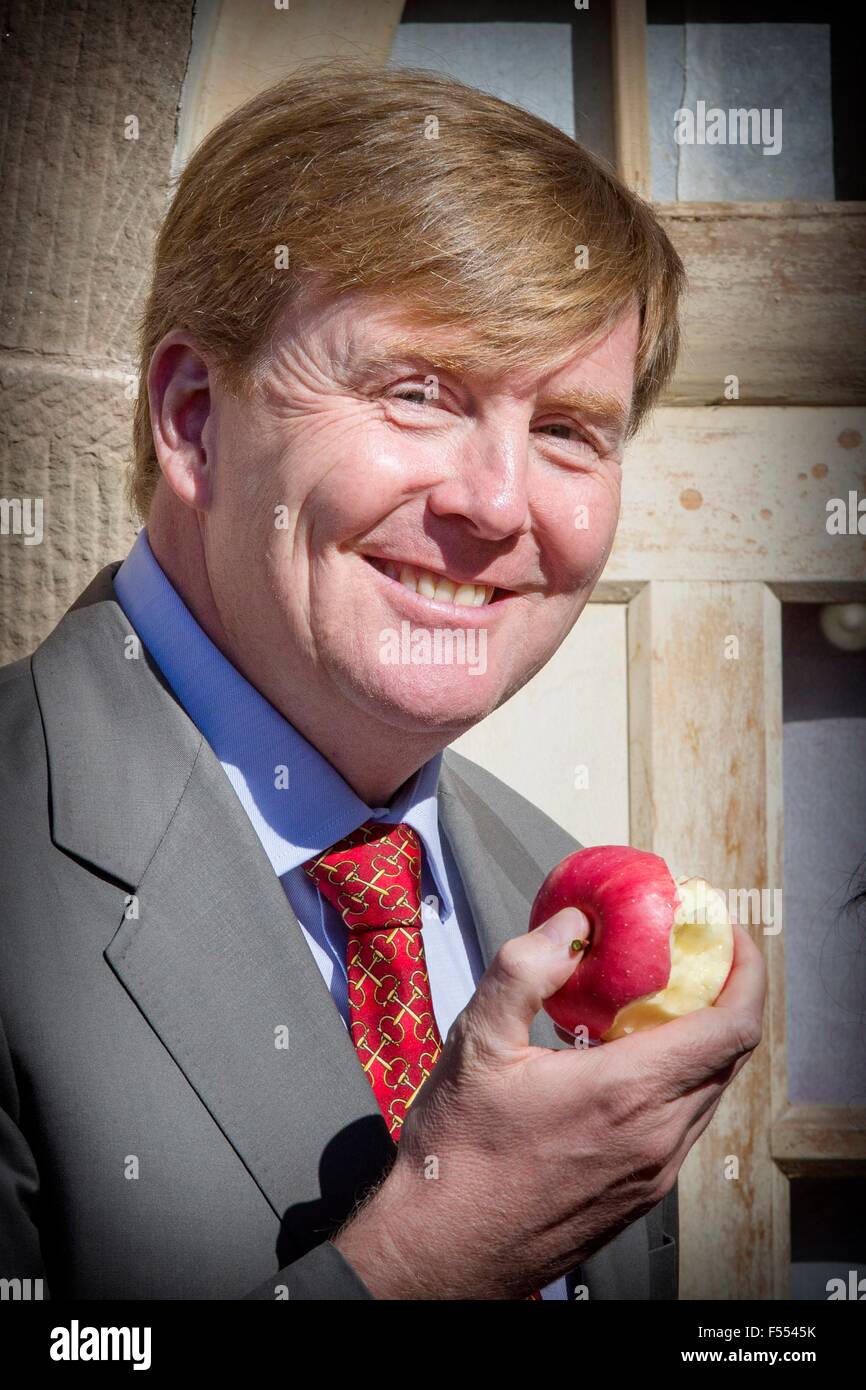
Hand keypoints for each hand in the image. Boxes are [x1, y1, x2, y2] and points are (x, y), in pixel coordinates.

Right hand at [333, 910, 765, 1298]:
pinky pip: (683, 1124)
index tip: (729, 936)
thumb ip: (525, 969)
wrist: (443, 1249)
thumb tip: (571, 926)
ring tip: (658, 1004)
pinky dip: (677, 1080)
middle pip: (729, 1057)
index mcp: (627, 1093)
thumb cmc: (457, 1155)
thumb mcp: (476, 1041)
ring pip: (709, 1093)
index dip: (746, 972)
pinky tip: (626, 1062)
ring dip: (701, 1041)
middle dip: (725, 997)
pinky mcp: (640, 1194)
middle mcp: (656, 1137)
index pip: (731, 1028)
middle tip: (694, 957)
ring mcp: (654, 1172)